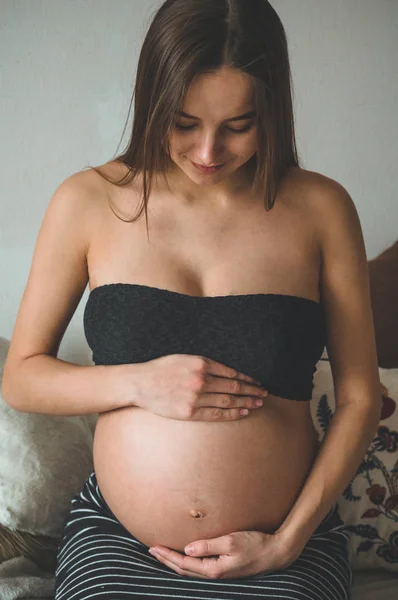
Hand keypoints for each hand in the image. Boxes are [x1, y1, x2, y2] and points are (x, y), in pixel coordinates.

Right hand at [133, 354, 267, 421]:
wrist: (140, 383)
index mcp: (201, 363)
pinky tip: (242, 412)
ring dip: (245, 402)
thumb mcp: (184, 358)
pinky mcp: (189, 411)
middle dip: (251, 390)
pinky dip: (231, 413)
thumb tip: (227, 372)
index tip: (257, 382)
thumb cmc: (162, 369)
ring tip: (258, 404)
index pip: (231, 372)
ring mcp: (195, 397)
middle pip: (233, 387)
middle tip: (264, 394)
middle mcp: (201, 380)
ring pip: (227, 400)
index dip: (247, 378)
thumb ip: (205, 364)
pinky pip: (215, 413)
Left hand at [148, 529, 298, 579]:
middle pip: (184, 570)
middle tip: (152, 550)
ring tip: (163, 554)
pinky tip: (186, 556)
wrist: (276, 553)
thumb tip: (187, 549)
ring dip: (175, 563)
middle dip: (167, 560)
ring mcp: (220, 573)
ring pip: (191, 571)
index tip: (153, 546)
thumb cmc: (255, 545)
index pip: (184, 564)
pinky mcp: (225, 569)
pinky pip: (199, 568)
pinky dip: (187, 563)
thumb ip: (208, 545)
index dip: (167, 556)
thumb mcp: (231, 541)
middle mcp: (215, 574)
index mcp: (214, 569)